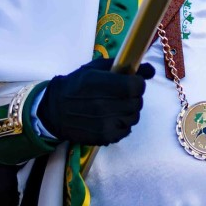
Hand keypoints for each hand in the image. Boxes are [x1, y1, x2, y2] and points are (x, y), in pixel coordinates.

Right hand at [38, 58, 154, 145]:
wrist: (54, 111)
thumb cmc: (76, 86)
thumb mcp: (95, 69)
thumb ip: (124, 68)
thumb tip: (150, 70)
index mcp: (96, 83)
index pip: (135, 86)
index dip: (138, 84)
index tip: (133, 82)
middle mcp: (100, 104)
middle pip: (136, 102)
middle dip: (134, 97)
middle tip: (123, 95)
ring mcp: (102, 123)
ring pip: (134, 117)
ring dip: (130, 111)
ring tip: (116, 107)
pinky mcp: (104, 137)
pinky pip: (126, 130)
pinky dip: (123, 124)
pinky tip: (112, 118)